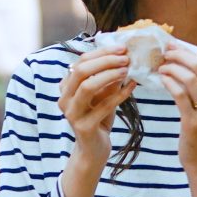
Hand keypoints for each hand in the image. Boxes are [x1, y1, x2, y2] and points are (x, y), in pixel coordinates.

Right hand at [57, 48, 134, 169]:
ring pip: (88, 86)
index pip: (81, 62)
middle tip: (126, 58)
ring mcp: (72, 113)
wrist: (94, 149)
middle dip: (105, 61)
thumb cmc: (99, 118)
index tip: (122, 48)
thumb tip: (124, 56)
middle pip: (81, 70)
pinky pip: (104, 106)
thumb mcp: (103, 94)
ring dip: (109, 75)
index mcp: (66, 87)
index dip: (102, 52)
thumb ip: (108, 77)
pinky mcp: (84, 126)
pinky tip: (132, 86)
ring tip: (127, 70)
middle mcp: (65, 99)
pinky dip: (120, 94)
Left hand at [161, 45, 196, 176]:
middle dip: (179, 55)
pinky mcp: (195, 121)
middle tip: (164, 53)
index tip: (171, 47)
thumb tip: (182, 61)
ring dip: (171, 68)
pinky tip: (161, 80)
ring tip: (160, 68)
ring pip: (189, 78)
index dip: (186, 52)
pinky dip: (169, 83)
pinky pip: (180, 95)